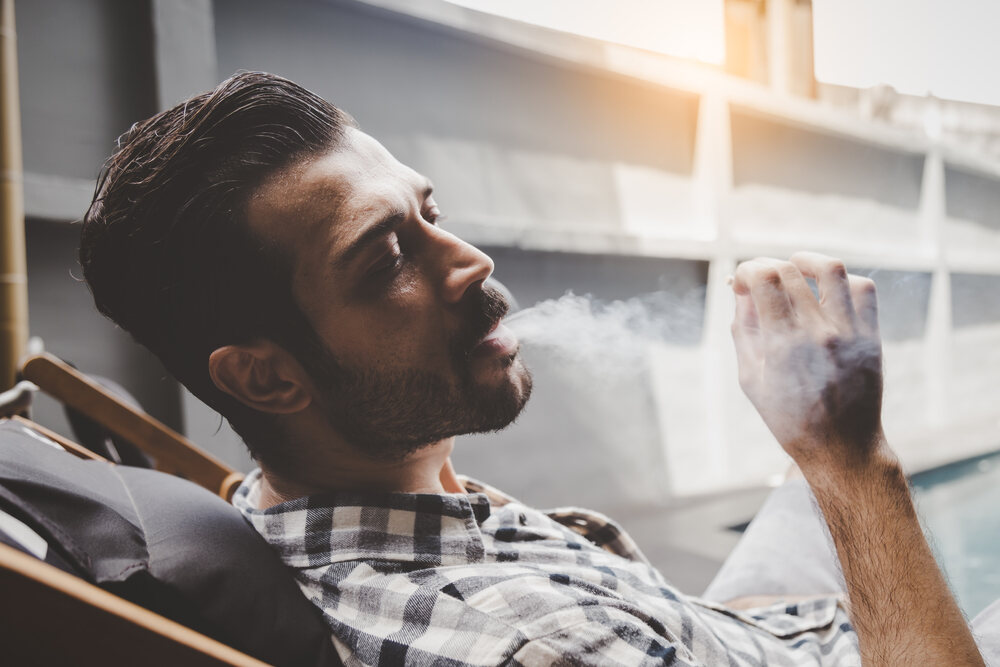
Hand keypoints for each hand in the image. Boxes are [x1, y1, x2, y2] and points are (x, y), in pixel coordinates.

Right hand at [731, 253, 884, 471]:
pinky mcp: (870, 336)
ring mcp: (848, 332)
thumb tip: (742, 293)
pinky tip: (826, 291)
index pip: (764, 278)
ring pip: (831, 269)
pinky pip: (863, 289)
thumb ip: (744, 331)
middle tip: (759, 278)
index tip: (740, 281)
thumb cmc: (788, 418)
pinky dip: (842, 281)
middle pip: (790, 270)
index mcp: (782, 344)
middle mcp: (817, 332)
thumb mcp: (750, 378)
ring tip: (795, 268)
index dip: (747, 270)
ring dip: (806, 261)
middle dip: (766, 266)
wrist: (840, 448)